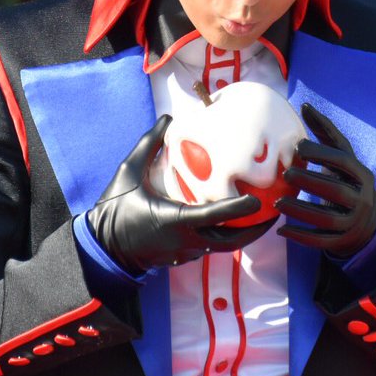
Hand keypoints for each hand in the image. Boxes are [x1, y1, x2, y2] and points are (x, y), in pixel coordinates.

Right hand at [86, 115, 273, 275]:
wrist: (102, 249)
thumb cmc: (114, 210)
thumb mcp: (128, 173)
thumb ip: (148, 145)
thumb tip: (167, 118)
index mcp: (176, 220)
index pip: (216, 215)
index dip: (240, 209)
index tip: (259, 200)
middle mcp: (186, 240)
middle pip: (231, 240)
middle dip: (255, 230)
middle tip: (273, 213)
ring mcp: (185, 252)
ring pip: (222, 246)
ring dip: (242, 234)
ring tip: (259, 216)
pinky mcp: (182, 257)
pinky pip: (210, 247)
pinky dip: (225, 236)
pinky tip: (232, 222)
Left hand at [276, 104, 375, 258]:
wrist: (366, 220)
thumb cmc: (347, 179)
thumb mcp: (343, 156)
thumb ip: (325, 132)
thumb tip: (304, 104)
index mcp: (361, 174)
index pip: (343, 162)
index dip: (321, 153)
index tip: (298, 147)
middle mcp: (361, 198)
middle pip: (335, 191)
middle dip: (309, 182)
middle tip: (285, 175)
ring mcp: (352, 222)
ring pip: (326, 218)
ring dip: (300, 211)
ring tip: (277, 203)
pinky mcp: (342, 240)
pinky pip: (320, 240)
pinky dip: (300, 236)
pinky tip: (280, 229)